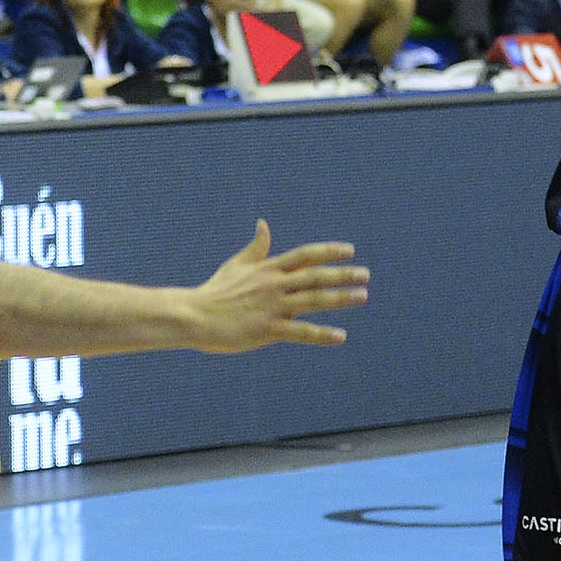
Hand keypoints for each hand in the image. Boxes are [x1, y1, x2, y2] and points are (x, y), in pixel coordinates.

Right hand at [183, 221, 367, 350]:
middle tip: (365, 274)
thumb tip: (263, 224)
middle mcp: (274, 284)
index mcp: (268, 268)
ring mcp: (273, 307)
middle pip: (315, 276)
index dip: (329, 251)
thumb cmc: (214, 291)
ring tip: (363, 295)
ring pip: (314, 300)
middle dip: (343, 274)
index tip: (349, 250)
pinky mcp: (268, 329)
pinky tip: (341, 336)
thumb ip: (256, 248)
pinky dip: (322, 334)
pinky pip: (301, 332)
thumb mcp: (236, 265)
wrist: (194, 316)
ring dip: (340, 298)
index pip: (305, 255)